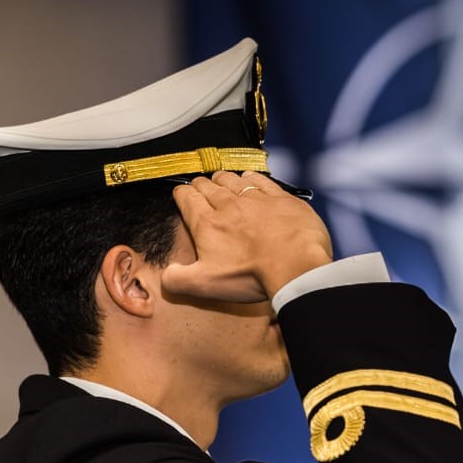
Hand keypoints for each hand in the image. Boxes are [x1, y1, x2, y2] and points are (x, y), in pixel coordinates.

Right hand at [160, 172, 333, 305]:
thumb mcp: (205, 285)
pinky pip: (260, 180)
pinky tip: (249, 178)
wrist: (296, 265)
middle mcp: (228, 205)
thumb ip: (178, 280)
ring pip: (232, 179)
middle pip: (208, 186)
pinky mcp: (280, 198)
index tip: (181, 195)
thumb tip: (166, 275)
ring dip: (222, 179)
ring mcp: (256, 198)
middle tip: (200, 188)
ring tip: (220, 180)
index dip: (181, 194)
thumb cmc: (250, 275)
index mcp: (207, 223)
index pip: (187, 198)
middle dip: (201, 185)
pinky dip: (250, 177)